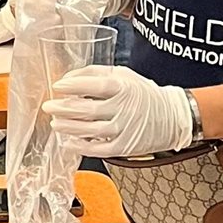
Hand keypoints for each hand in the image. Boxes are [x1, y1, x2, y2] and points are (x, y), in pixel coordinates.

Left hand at [46, 65, 194, 157]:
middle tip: (50, 107)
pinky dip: (81, 147)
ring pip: (91, 130)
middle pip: (89, 109)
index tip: (58, 85)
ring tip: (55, 123)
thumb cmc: (143, 94)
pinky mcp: (124, 146)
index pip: (96, 85)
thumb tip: (68, 78)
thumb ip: (95, 73)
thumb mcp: (123, 75)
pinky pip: (99, 149)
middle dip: (65, 108)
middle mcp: (124, 108)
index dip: (74, 85)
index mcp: (124, 88)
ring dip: (69, 127)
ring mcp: (124, 129)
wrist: (172, 117)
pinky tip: (68, 142)